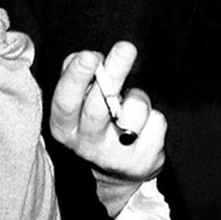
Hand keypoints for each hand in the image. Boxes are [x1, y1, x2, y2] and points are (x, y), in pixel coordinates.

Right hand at [50, 40, 166, 216]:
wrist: (118, 171)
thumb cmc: (96, 122)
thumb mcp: (78, 102)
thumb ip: (75, 76)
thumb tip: (86, 57)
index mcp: (64, 127)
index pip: (65, 102)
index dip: (76, 78)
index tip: (89, 56)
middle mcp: (86, 145)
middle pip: (98, 108)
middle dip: (114, 74)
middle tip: (126, 47)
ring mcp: (115, 157)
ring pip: (134, 111)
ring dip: (139, 98)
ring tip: (131, 107)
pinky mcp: (142, 162)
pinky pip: (156, 123)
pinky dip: (154, 116)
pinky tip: (144, 127)